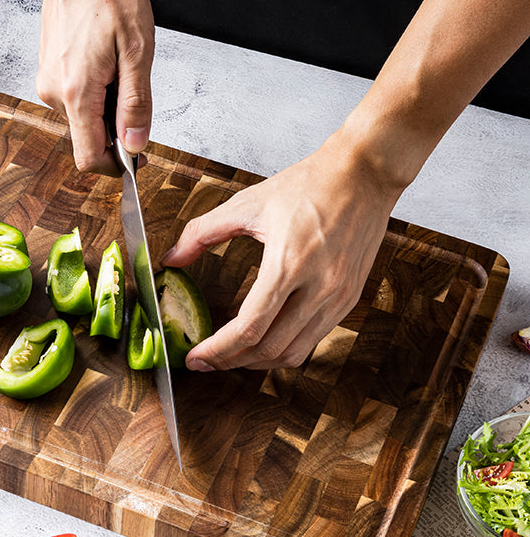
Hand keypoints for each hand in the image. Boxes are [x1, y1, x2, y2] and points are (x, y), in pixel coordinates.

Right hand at [36, 0, 154, 174]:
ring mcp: (48, 82)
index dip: (114, 166)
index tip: (135, 159)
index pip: (89, 157)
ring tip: (117, 69)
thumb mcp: (137, 52)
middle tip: (132, 92)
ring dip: (106, 108)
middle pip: (88, 138)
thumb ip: (137, 105)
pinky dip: (95, 93)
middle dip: (115, 129)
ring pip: (83, 118)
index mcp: (76, 93)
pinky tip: (104, 64)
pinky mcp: (49, 73)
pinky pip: (75, 99)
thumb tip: (135, 146)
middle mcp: (55, 93)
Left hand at [162, 131, 402, 370]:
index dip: (218, 350)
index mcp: (289, 263)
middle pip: (269, 349)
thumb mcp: (247, 203)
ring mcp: (337, 297)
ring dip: (258, 362)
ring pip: (293, 353)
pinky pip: (313, 340)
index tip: (196, 357)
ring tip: (232, 356)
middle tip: (206, 362)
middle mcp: (318, 287)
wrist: (365, 173)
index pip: (249, 327)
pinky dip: (284, 349)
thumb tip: (172, 258)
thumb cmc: (310, 185)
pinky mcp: (349, 299)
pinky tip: (264, 341)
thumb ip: (202, 232)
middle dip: (231, 362)